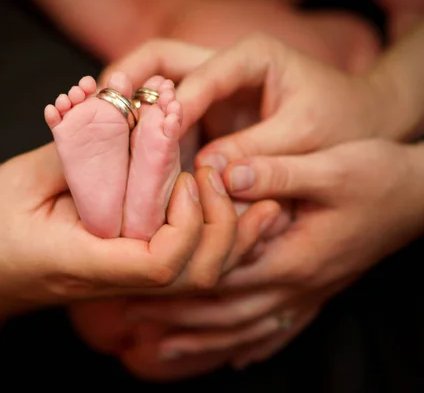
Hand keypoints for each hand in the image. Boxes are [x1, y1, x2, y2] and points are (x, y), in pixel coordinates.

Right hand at [0, 143, 279, 322]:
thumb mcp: (20, 182)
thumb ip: (76, 152)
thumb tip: (123, 115)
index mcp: (87, 262)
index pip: (162, 263)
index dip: (186, 221)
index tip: (183, 177)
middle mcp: (115, 277)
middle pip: (197, 274)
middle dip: (222, 225)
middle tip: (216, 171)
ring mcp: (123, 277)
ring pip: (197, 272)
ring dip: (226, 231)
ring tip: (237, 186)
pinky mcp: (125, 266)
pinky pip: (180, 260)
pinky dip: (209, 233)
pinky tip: (222, 202)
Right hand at [102, 36, 390, 172]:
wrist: (350, 127)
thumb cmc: (337, 123)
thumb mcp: (305, 137)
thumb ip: (260, 153)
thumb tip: (210, 172)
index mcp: (250, 57)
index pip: (195, 71)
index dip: (170, 105)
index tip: (152, 137)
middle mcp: (220, 67)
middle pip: (156, 59)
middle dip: (123, 81)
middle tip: (93, 112)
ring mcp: (206, 93)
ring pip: (149, 87)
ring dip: (124, 110)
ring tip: (96, 138)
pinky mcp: (200, 118)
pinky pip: (160, 121)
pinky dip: (139, 137)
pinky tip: (123, 160)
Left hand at [118, 139, 423, 378]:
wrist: (421, 195)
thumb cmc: (379, 176)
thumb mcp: (331, 166)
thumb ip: (277, 171)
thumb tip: (223, 172)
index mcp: (291, 256)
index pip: (219, 279)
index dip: (176, 285)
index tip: (136, 290)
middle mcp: (296, 284)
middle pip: (224, 313)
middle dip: (176, 321)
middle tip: (129, 325)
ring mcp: (308, 292)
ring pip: (246, 328)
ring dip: (204, 341)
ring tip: (163, 350)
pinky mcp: (318, 290)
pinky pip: (279, 329)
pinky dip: (250, 346)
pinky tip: (233, 359)